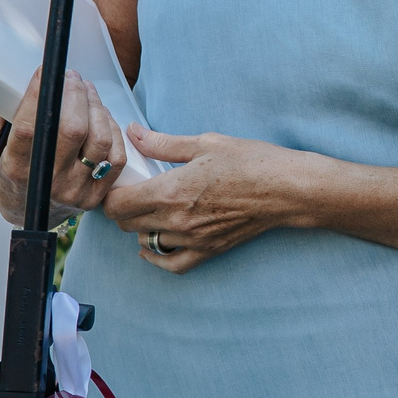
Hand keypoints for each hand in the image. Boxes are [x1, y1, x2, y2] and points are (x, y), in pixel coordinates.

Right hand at [0, 68, 125, 227]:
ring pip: (99, 140)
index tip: (44, 72)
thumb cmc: (10, 170)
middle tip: (71, 78)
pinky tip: (102, 118)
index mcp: (17, 168)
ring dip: (97, 108)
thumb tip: (12, 84)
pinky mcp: (95, 196)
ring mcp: (74, 190)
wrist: (24, 211)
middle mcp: (47, 182)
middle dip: (75, 95)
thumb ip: (1, 116)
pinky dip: (113, 131)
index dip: (39, 95)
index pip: (30, 127)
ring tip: (87, 91)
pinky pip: (116, 157)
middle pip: (73, 129)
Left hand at [102, 123, 309, 272]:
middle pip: (126, 224)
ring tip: (150, 211)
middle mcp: (176, 219)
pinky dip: (156, 258)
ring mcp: (192, 239)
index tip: (119, 182)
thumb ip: (163, 143)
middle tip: (133, 192)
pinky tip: (152, 247)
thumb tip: (134, 133)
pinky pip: (171, 264)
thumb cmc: (250, 160)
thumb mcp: (205, 143)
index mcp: (171, 190)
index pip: (117, 204)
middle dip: (122, 208)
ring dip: (140, 228)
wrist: (286, 189)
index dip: (111, 193)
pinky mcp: (207, 250)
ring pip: (145, 242)